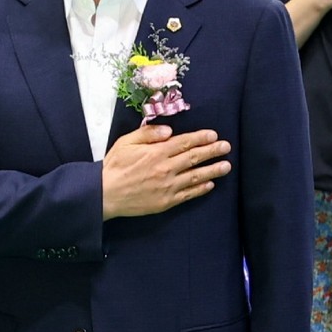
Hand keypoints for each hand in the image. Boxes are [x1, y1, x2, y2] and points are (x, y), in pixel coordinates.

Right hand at [100, 123, 231, 217]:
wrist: (105, 194)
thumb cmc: (114, 166)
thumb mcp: (126, 142)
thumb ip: (148, 134)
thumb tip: (168, 130)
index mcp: (156, 152)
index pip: (184, 142)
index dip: (201, 138)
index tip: (213, 135)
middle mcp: (165, 168)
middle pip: (194, 157)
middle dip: (212, 151)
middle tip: (226, 147)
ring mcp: (167, 186)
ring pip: (195, 176)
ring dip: (213, 170)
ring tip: (226, 166)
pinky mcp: (166, 201)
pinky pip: (188, 194)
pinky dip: (200, 189)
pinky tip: (210, 184)